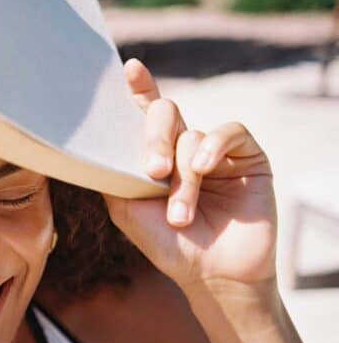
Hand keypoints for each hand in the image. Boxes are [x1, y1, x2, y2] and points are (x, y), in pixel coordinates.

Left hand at [102, 59, 276, 291]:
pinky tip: (202, 168)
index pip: (144, 114)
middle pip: (164, 113)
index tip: (129, 69)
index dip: (138, 88)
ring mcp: (215, 150)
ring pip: (192, 134)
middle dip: (154, 139)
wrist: (212, 273)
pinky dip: (213, 147)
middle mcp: (183, 147)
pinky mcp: (247, 156)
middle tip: (152, 171)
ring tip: (179, 214)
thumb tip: (95, 142)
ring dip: (184, 176)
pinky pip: (229, 131)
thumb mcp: (126, 209)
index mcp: (154, 156)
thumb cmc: (168, 244)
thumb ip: (112, 172)